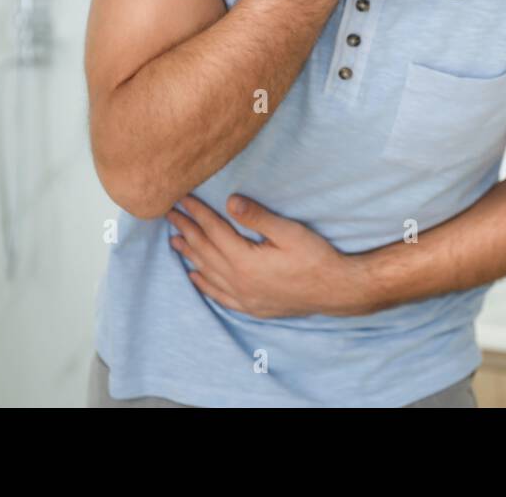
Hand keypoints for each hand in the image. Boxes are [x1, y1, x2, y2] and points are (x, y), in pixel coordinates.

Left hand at [166, 193, 372, 318]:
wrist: (335, 291)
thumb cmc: (316, 257)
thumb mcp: (289, 232)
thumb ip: (258, 217)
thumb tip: (229, 202)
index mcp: (245, 260)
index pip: (213, 231)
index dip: (197, 213)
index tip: (182, 199)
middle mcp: (238, 281)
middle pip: (205, 251)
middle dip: (187, 230)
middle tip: (170, 215)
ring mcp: (243, 297)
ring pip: (207, 273)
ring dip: (190, 255)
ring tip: (174, 240)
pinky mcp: (251, 306)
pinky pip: (219, 295)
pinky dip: (204, 284)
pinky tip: (194, 276)